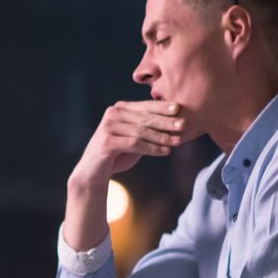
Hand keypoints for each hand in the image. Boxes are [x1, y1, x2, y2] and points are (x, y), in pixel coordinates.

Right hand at [70, 101, 189, 187]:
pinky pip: (134, 144)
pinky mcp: (107, 142)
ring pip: (141, 131)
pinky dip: (152, 148)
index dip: (162, 107)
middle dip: (166, 122)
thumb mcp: (134, 138)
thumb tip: (176, 122)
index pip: (145, 106)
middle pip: (145, 118)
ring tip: (177, 141)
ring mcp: (108, 127)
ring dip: (161, 137)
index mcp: (119, 109)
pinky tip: (165, 152)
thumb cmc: (118, 153)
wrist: (93, 171)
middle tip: (183, 125)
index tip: (179, 108)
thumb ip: (148, 128)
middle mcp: (112, 114)